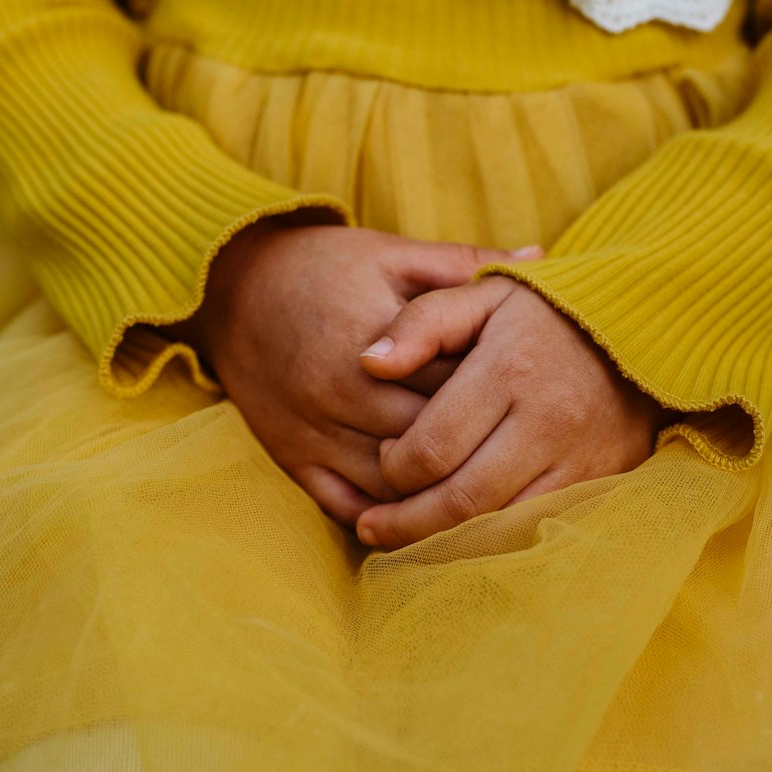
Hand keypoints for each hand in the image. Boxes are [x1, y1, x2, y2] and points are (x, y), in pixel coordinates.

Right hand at [160, 222, 540, 527]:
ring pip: (392, 486)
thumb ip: (463, 263)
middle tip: (521, 453)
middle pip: (427, 441)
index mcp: (369, 339)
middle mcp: (337, 392)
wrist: (230, 288)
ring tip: (486, 489)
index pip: (451, 384)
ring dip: (438, 495)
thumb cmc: (324, 267)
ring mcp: (312, 432)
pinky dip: (388, 518)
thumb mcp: (393, 253)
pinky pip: (346, 507)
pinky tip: (426, 516)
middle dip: (475, 449)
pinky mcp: (291, 459)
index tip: (530, 399)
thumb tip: (540, 263)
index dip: (496, 394)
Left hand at [356, 276, 667, 548]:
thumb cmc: (546, 310)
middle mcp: (548, 421)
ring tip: (403, 539)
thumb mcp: (483, 295)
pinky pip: (537, 529)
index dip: (395, 466)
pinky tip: (460, 537)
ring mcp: (580, 458)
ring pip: (498, 527)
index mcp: (510, 370)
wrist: (642, 328)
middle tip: (371, 526)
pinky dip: (492, 543)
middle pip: (462, 500)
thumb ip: (422, 322)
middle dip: (406, 522)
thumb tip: (368, 362)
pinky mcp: (603, 480)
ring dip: (443, 543)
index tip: (384, 456)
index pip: (434, 446)